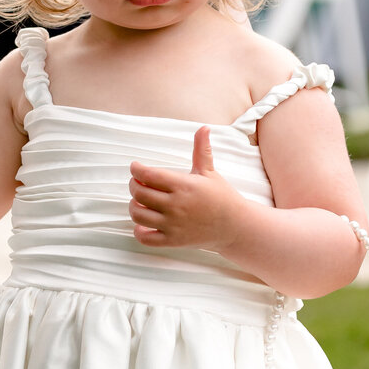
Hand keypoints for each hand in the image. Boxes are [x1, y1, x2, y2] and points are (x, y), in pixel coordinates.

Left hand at [129, 127, 241, 249]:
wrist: (234, 226)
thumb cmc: (221, 196)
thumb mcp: (209, 172)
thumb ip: (201, 150)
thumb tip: (204, 127)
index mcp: (183, 185)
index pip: (149, 175)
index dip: (136, 169)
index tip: (135, 167)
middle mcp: (176, 205)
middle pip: (139, 193)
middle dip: (133, 185)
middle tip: (137, 183)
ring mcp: (174, 224)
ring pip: (138, 214)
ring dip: (134, 206)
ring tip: (140, 202)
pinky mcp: (173, 240)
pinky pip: (146, 238)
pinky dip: (139, 231)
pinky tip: (143, 224)